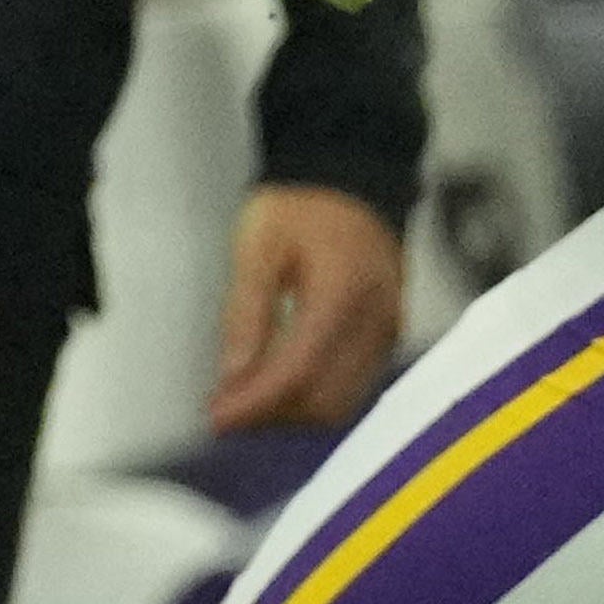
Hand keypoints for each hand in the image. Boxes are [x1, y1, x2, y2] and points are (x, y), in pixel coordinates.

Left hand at [209, 178, 404, 434]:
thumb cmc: (302, 208)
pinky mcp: (386, 339)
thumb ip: (245, 314)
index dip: (255, 403)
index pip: (298, 370)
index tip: (216, 418)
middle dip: (269, 415)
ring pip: (339, 403)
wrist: (350, 184)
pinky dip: (311, 398)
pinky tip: (276, 389)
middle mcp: (375, 321)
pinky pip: (351, 388)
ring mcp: (387, 333)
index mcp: (342, 292)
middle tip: (222, 411)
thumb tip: (233, 377)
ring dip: (290, 414)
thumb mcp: (257, 247)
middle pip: (322, 398)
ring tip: (243, 402)